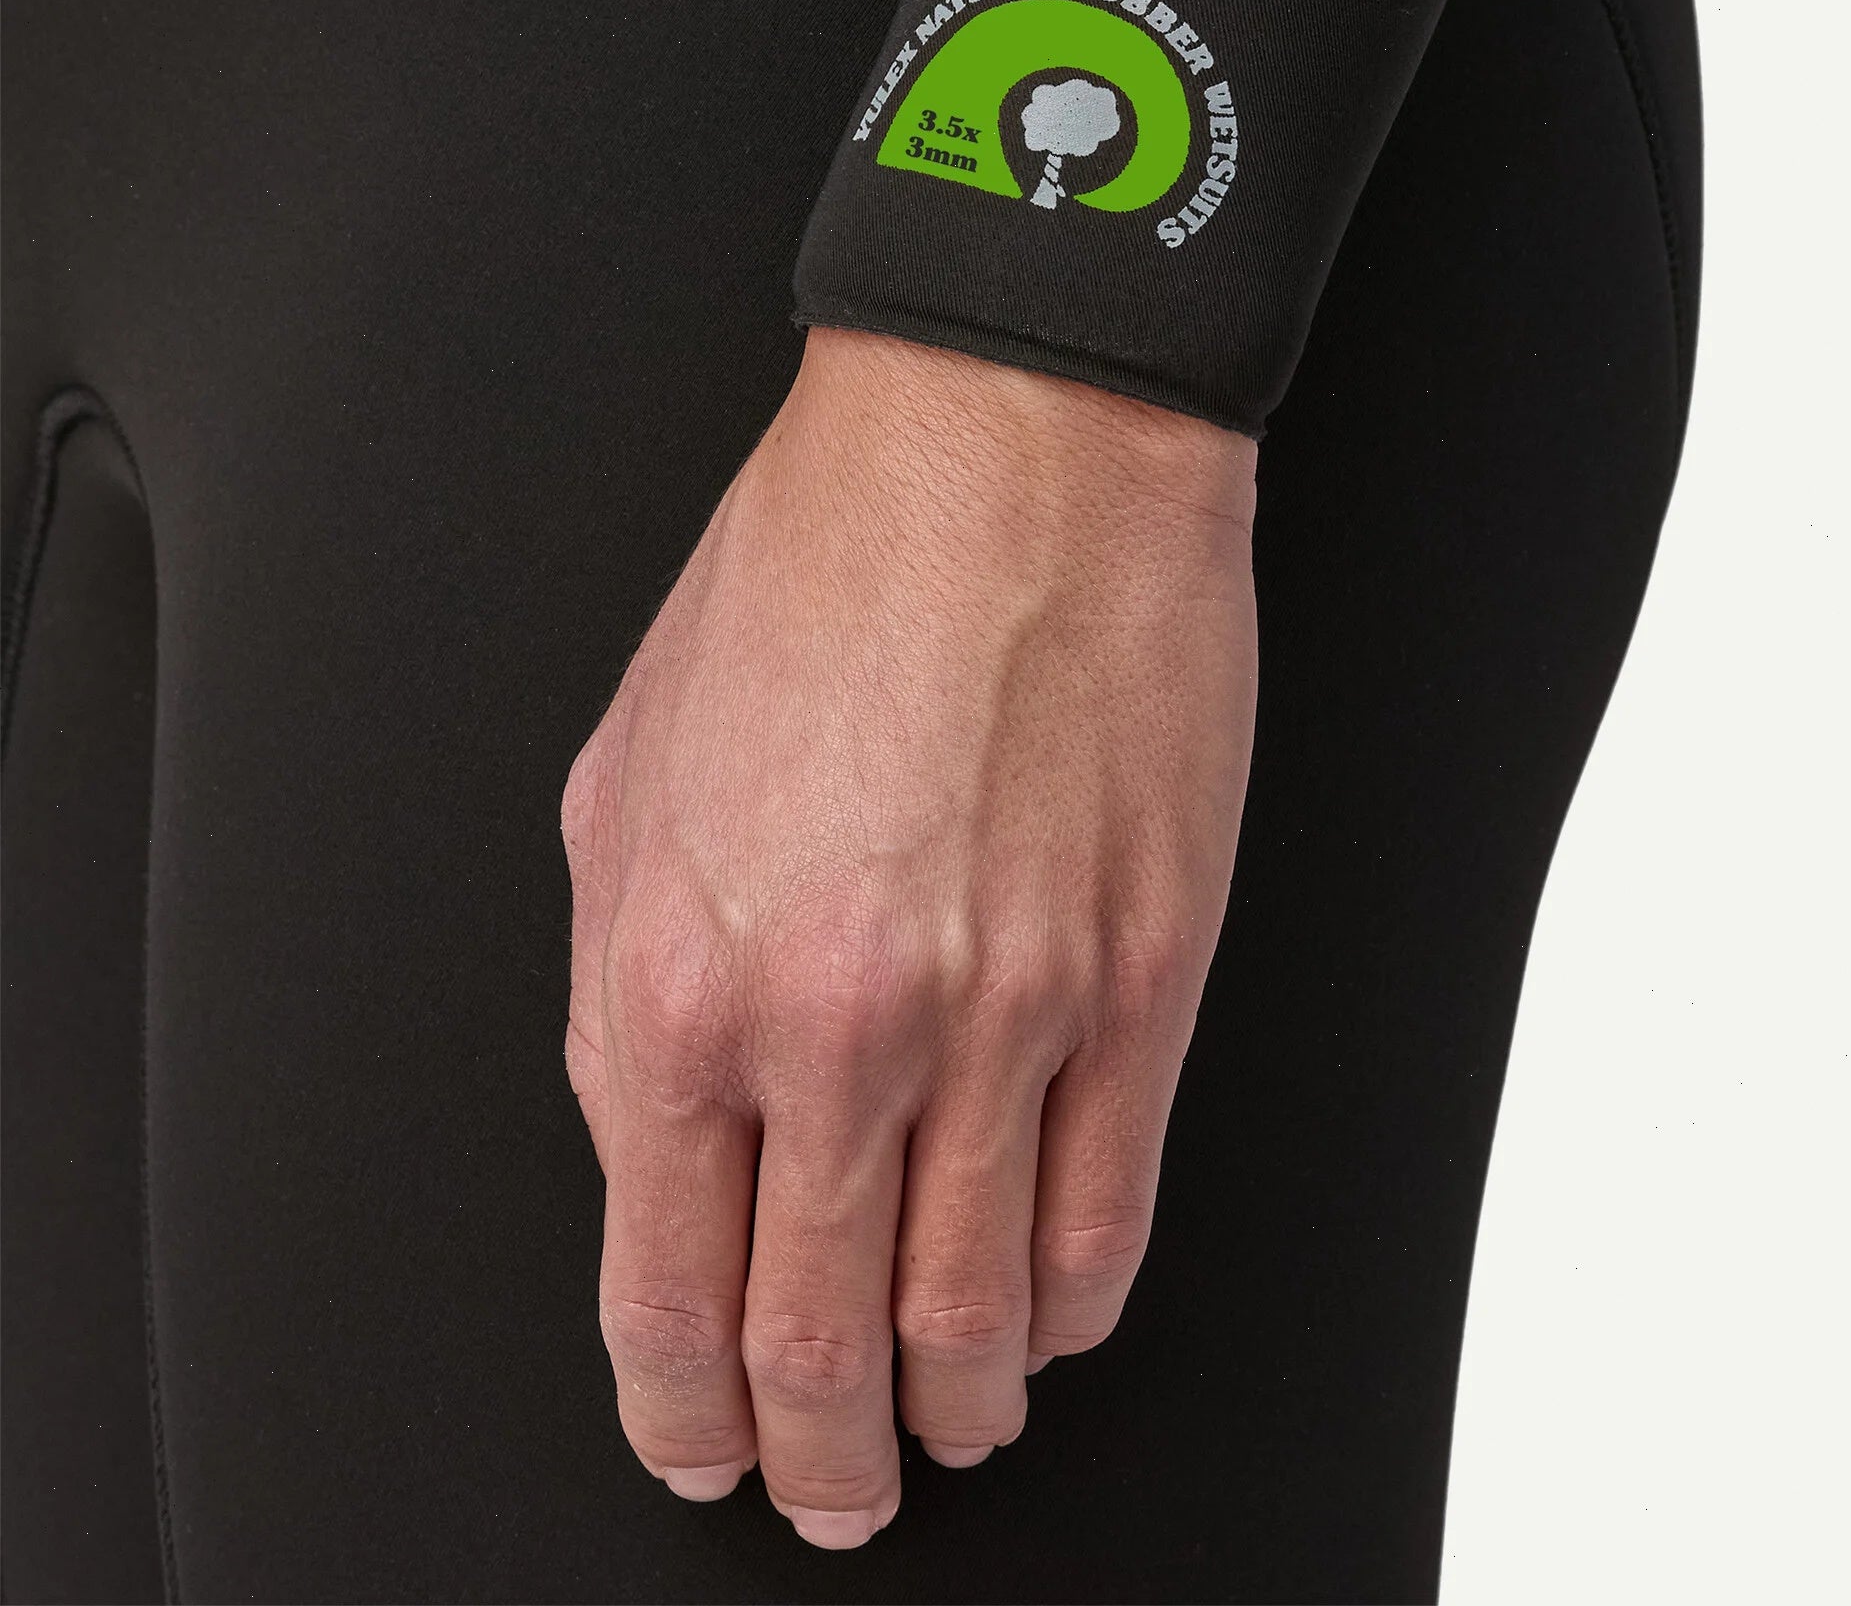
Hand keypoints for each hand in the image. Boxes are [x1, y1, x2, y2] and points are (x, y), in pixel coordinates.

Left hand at [562, 324, 1257, 1548]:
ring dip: (953, 1409)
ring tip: (947, 1427)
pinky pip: (1109, 1217)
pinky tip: (1044, 1320)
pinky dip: (1067, 1310)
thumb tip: (653, 1153)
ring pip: (976, 1315)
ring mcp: (1010, 1013)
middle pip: (822, 1342)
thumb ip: (616, 988)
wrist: (1002, 449)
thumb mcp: (621, 779)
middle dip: (817, 1458)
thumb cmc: (811, 581)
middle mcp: (841, 1025)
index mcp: (679, 980)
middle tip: (830, 1489)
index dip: (683, 1412)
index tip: (702, 1448)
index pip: (666, 1290)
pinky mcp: (1145, 979)